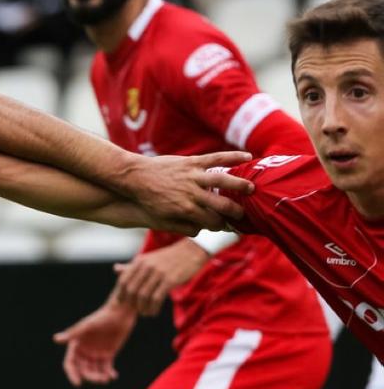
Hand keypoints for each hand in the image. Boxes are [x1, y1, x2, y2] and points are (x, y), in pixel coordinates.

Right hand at [53, 303, 136, 385]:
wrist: (120, 314)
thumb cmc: (102, 317)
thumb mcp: (87, 326)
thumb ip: (72, 334)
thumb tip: (55, 339)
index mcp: (76, 345)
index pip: (70, 363)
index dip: (72, 374)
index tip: (78, 383)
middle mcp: (84, 351)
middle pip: (83, 370)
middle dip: (90, 376)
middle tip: (101, 379)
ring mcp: (95, 353)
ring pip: (94, 371)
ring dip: (99, 376)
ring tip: (107, 378)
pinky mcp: (108, 354)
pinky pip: (106, 368)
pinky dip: (109, 373)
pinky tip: (113, 376)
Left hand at [113, 240, 210, 315]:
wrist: (191, 251)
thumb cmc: (168, 257)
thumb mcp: (148, 259)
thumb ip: (132, 266)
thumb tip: (115, 269)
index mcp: (140, 261)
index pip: (123, 280)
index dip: (121, 294)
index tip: (122, 303)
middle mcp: (147, 266)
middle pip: (132, 290)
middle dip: (132, 303)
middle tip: (136, 310)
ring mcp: (158, 273)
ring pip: (143, 296)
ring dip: (143, 308)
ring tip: (145, 313)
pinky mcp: (170, 280)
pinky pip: (156, 298)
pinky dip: (153, 308)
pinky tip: (154, 312)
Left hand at [121, 152, 253, 231]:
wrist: (135, 178)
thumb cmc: (148, 200)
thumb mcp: (162, 219)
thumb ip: (182, 226)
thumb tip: (200, 232)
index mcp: (186, 210)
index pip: (212, 221)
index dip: (223, 225)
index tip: (233, 226)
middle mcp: (192, 194)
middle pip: (222, 204)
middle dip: (237, 210)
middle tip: (248, 213)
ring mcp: (193, 176)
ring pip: (223, 180)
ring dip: (240, 184)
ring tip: (252, 188)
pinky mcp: (191, 162)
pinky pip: (216, 158)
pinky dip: (232, 156)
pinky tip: (247, 157)